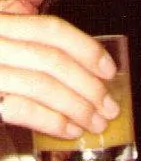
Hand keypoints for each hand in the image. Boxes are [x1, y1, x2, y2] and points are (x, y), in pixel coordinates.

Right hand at [0, 14, 118, 136]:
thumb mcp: (5, 48)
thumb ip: (29, 50)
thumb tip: (87, 72)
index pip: (50, 29)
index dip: (85, 49)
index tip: (110, 70)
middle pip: (51, 59)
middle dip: (89, 85)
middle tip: (111, 107)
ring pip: (41, 84)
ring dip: (77, 107)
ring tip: (96, 123)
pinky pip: (22, 108)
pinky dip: (52, 121)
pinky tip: (69, 131)